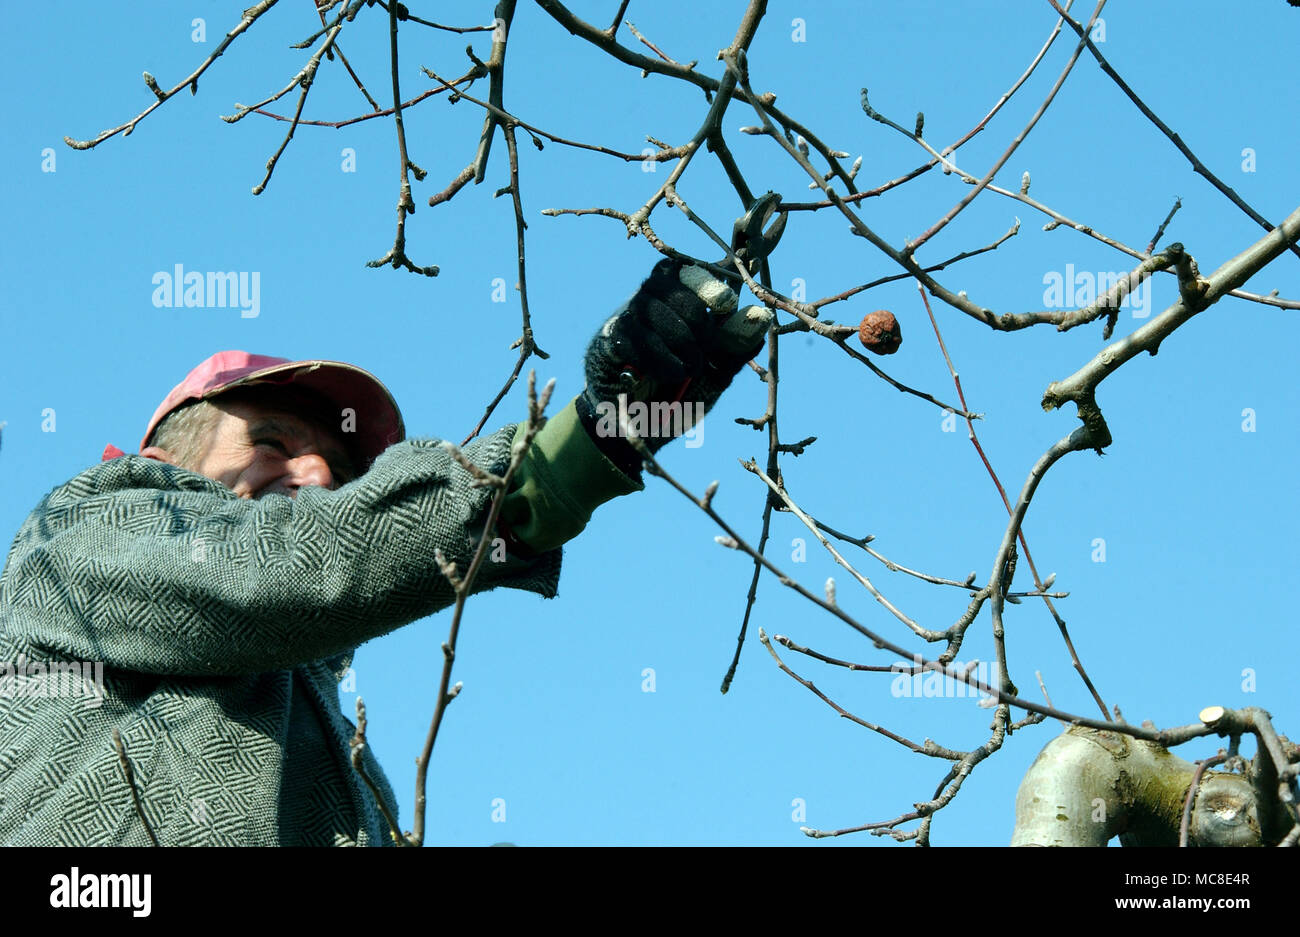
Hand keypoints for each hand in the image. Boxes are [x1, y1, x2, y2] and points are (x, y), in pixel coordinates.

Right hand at [579, 258, 770, 468]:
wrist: (642, 424)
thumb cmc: (681, 390)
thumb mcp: (716, 373)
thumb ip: (736, 349)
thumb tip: (763, 321)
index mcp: (677, 297)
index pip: (686, 270)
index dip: (706, 283)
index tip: (725, 304)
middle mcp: (649, 299)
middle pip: (671, 287)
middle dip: (697, 321)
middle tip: (705, 350)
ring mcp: (629, 317)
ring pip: (654, 311)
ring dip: (681, 342)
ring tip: (691, 368)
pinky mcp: (614, 340)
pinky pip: (638, 339)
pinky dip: (661, 359)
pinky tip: (673, 374)